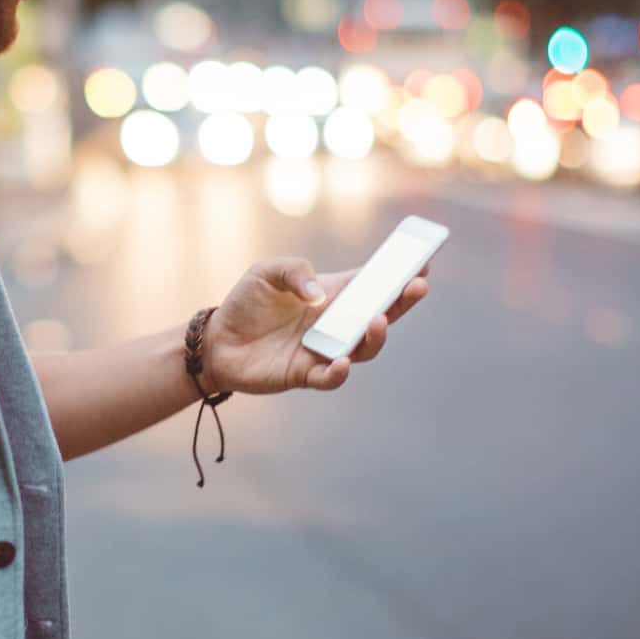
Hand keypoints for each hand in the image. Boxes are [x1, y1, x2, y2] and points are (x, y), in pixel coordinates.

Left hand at [200, 257, 429, 395]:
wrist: (217, 341)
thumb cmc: (246, 303)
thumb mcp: (267, 272)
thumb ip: (296, 272)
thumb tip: (320, 296)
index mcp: (334, 294)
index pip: (374, 283)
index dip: (399, 274)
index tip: (422, 261)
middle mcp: (336, 323)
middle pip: (381, 315)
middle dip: (402, 301)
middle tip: (417, 285)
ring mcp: (325, 350)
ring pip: (364, 349)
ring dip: (375, 336)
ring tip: (377, 320)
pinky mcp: (305, 374)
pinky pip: (330, 377)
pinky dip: (338, 372)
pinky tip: (339, 361)